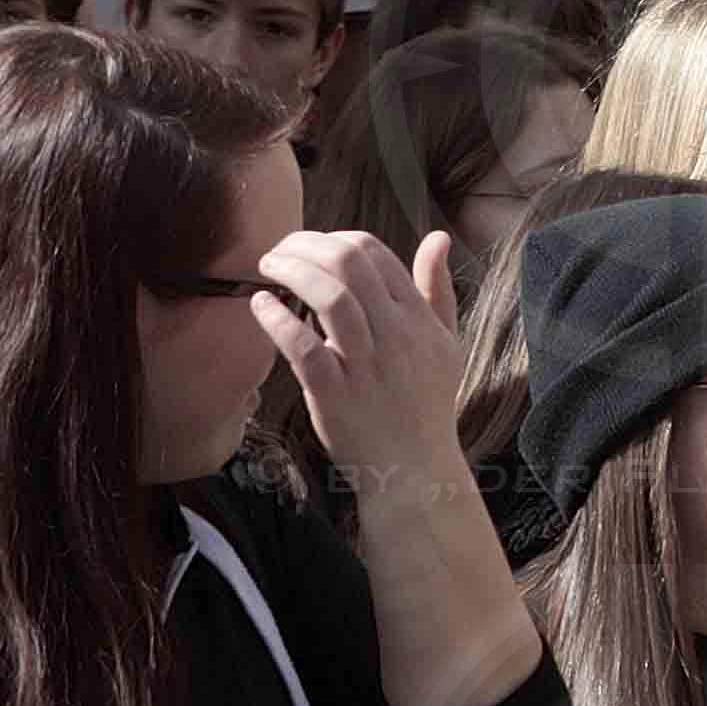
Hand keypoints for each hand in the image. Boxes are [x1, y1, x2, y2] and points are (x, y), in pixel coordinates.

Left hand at [254, 228, 468, 483]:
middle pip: (350, 264)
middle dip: (305, 245)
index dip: (335, 239)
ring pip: (330, 298)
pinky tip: (260, 305)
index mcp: (418, 318)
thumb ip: (438, 288)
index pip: (376, 253)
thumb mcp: (446, 341)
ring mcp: (365, 365)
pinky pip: (303, 348)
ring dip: (290, 272)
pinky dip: (277, 320)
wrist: (415, 467)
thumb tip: (438, 238)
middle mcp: (396, 335)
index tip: (311, 248)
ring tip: (267, 268)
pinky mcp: (334, 394)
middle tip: (279, 250)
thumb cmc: (426, 403)